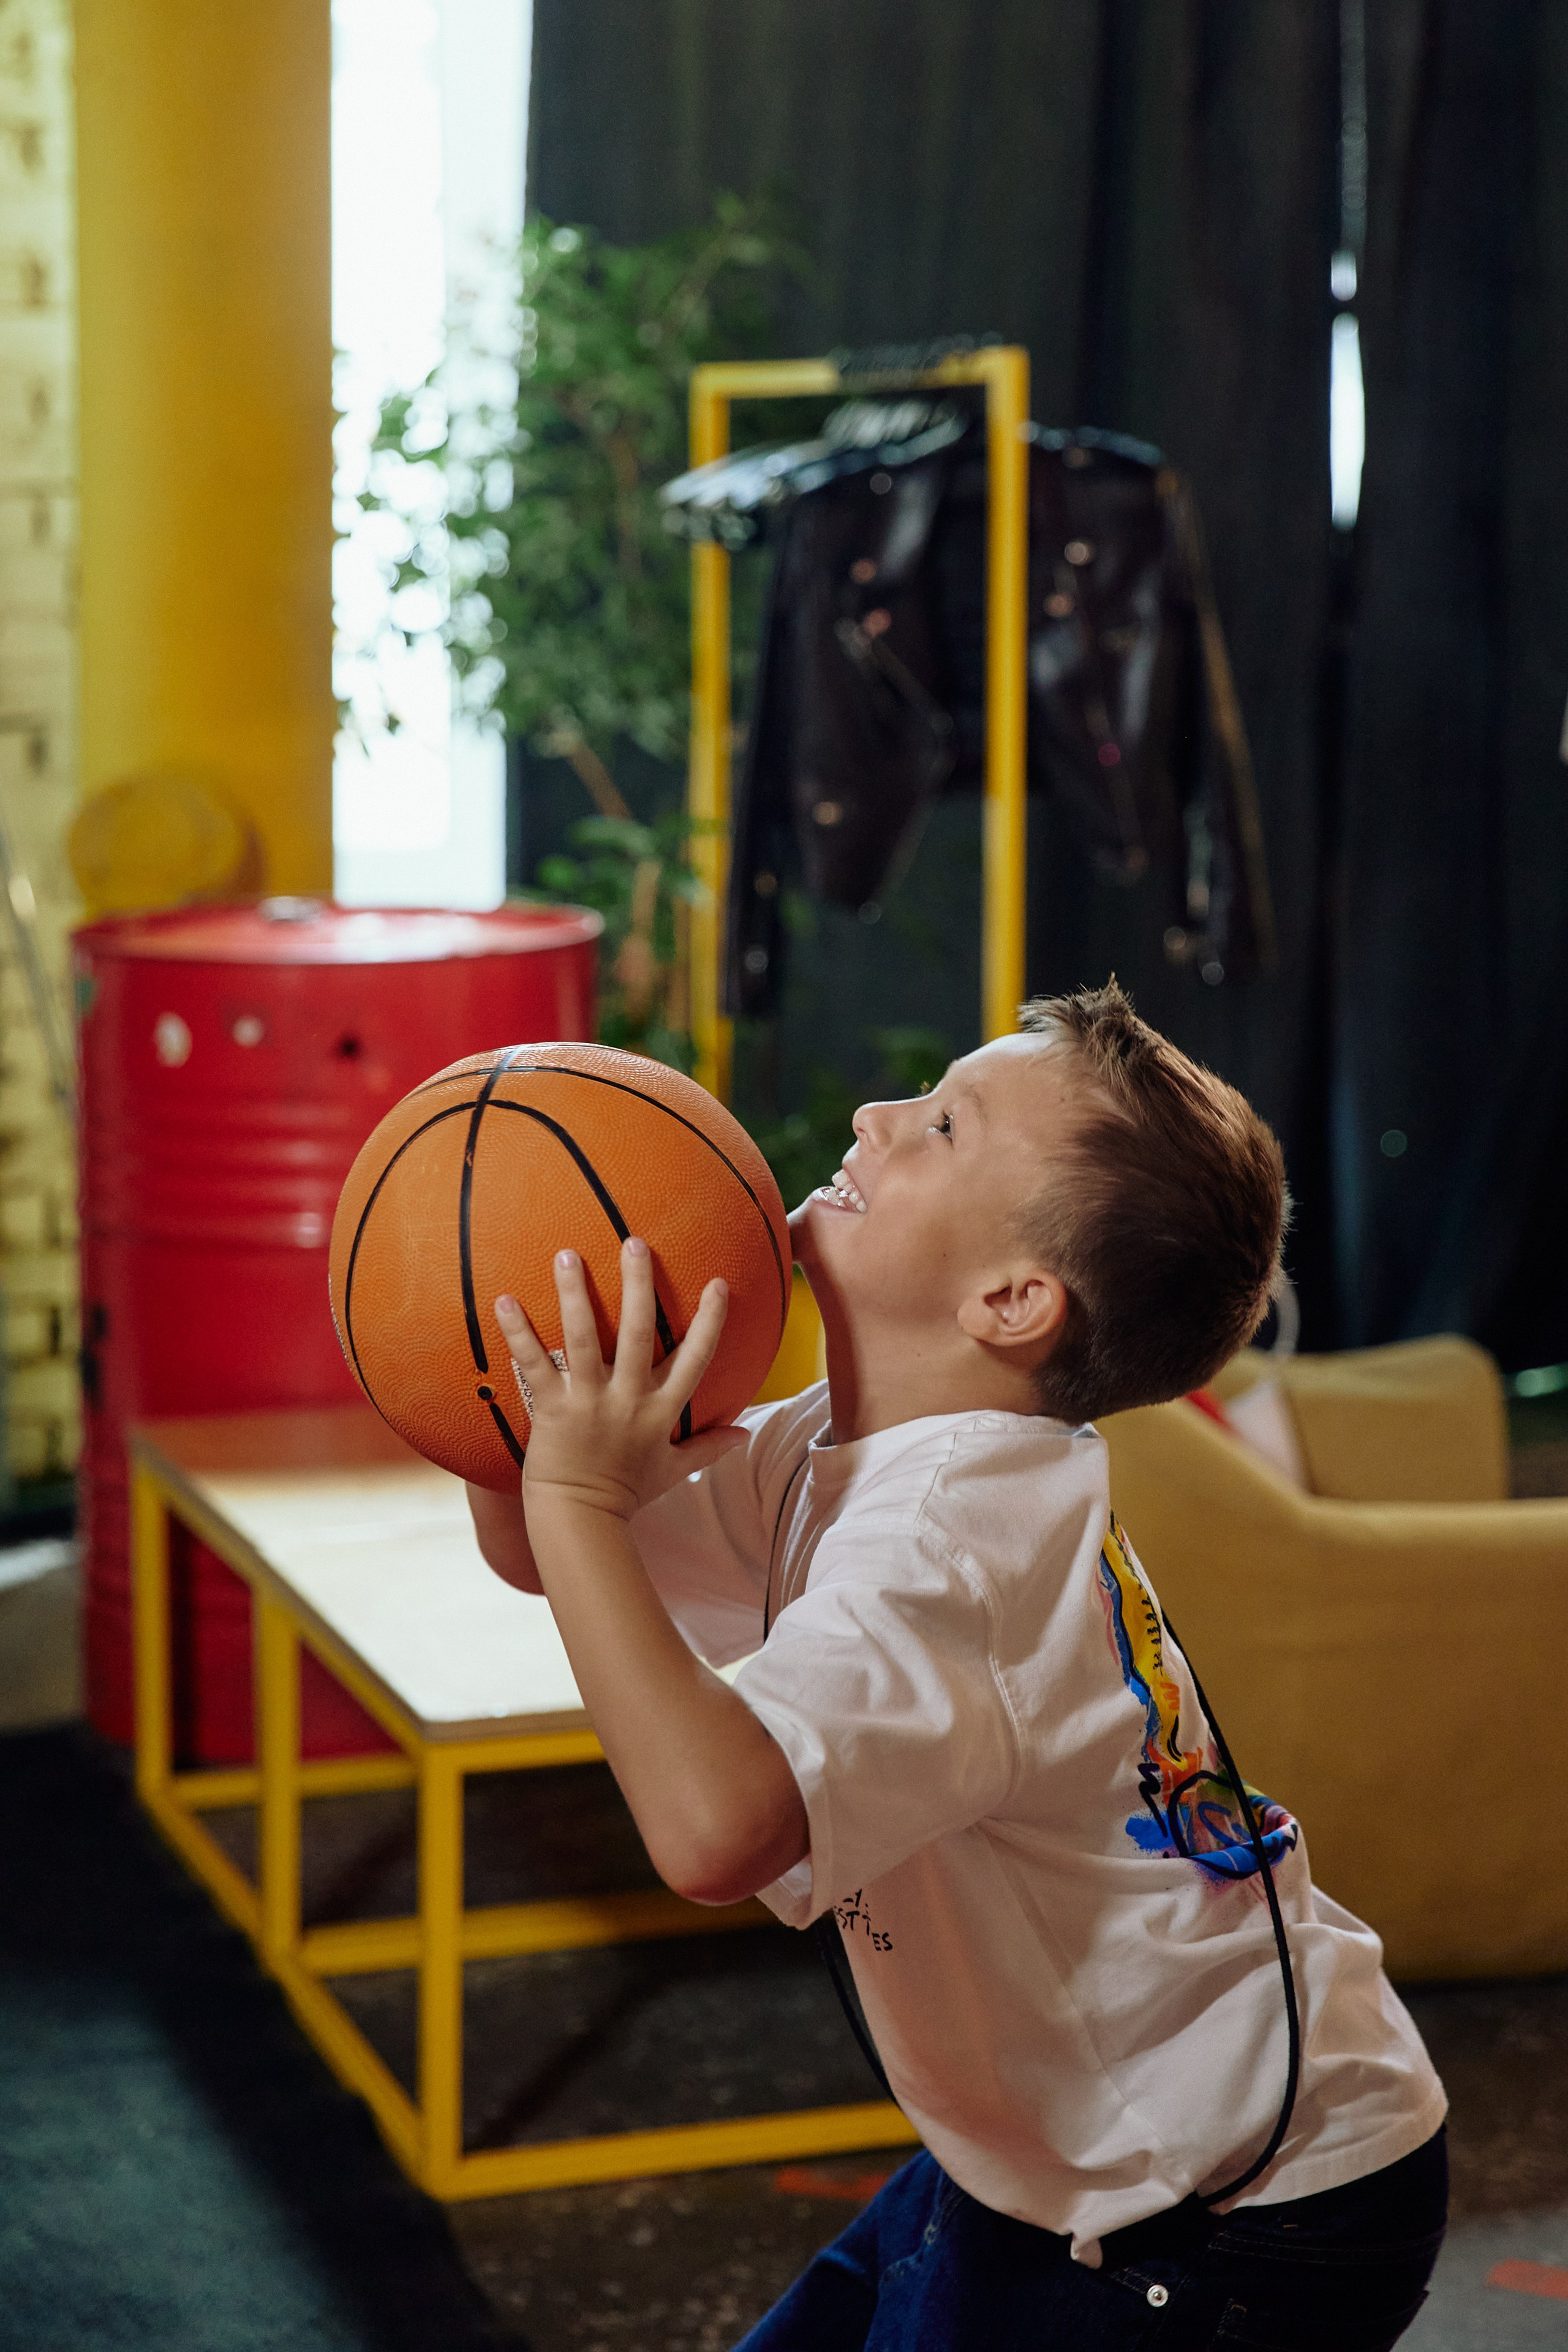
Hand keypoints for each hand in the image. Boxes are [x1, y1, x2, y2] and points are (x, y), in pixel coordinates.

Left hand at [496, 1239, 747, 1524]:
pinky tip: (504, 1300)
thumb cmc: (626, 1494)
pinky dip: (518, 1333)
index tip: (718, 1282)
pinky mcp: (553, 1410)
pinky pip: (534, 1365)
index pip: (694, 1359)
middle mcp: (628, 1400)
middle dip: (639, 1285)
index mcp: (660, 1411)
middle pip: (639, 1334)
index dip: (709, 1321)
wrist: (581, 1521)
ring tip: (566, 1253)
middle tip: (634, 1242)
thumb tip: (746, 1434)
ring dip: (574, 1294)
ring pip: (583, 1339)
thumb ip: (709, 1447)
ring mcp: (589, 1402)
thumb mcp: (674, 1470)